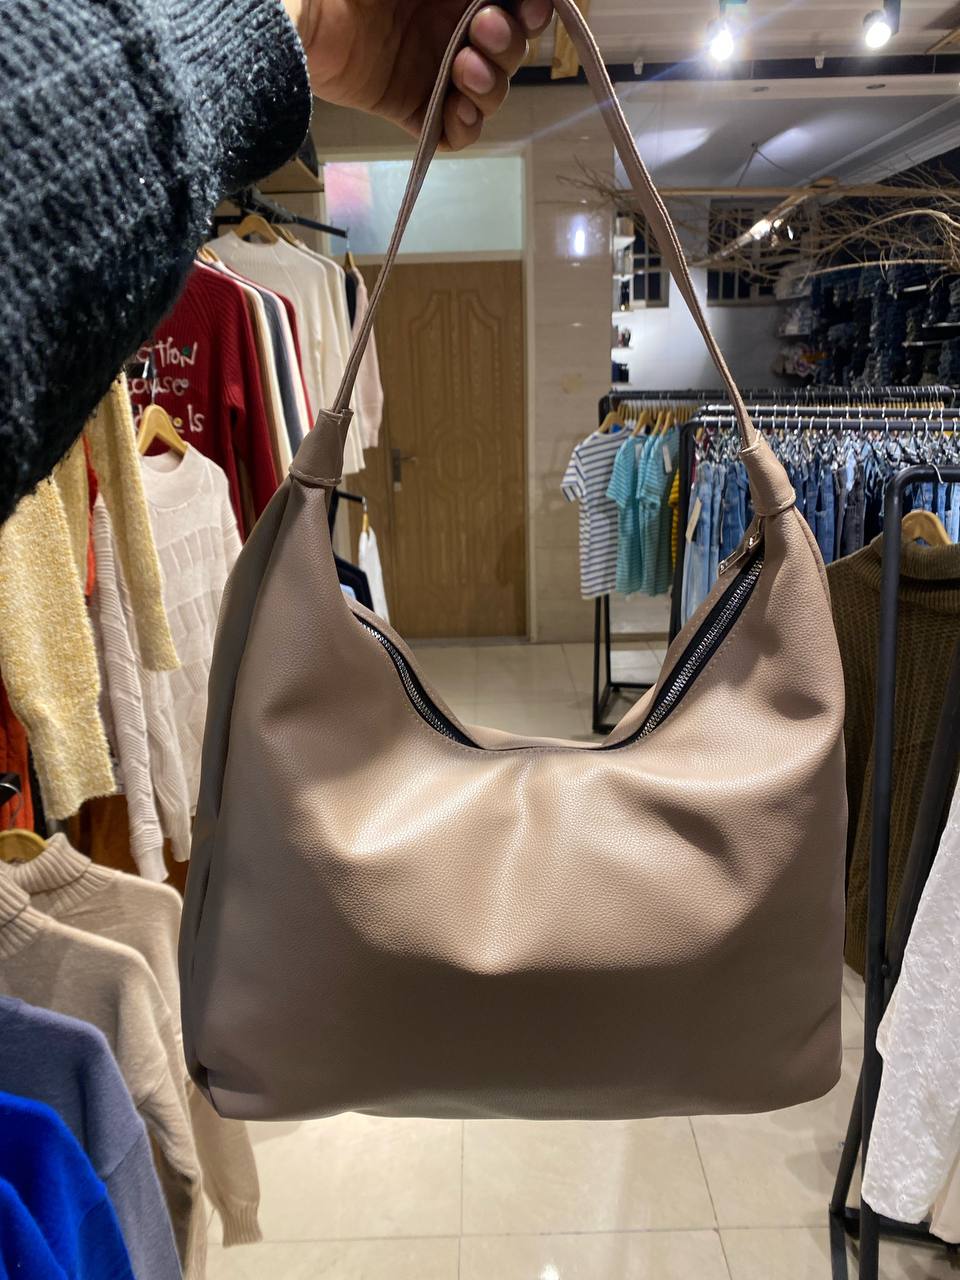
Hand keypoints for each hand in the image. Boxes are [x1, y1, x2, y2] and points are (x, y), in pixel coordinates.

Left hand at [295, 1, 554, 148]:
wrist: (296, 11)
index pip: (515, 3)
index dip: (532, 10)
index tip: (531, 7)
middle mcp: (447, 21)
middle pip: (510, 45)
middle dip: (510, 43)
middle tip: (482, 31)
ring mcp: (428, 65)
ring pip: (489, 89)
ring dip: (492, 84)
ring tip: (464, 70)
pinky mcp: (406, 105)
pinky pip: (452, 130)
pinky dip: (467, 127)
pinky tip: (459, 112)